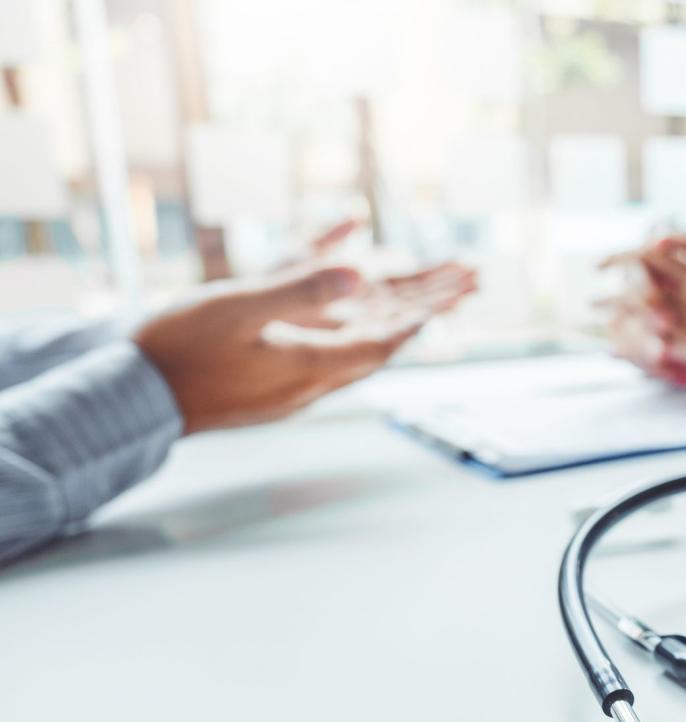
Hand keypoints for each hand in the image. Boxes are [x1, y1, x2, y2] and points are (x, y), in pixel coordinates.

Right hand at [135, 263, 476, 433]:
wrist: (133, 396)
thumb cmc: (179, 350)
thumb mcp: (238, 307)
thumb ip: (298, 288)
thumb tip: (358, 271)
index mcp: (307, 366)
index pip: (381, 345)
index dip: (416, 320)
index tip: (449, 298)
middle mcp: (309, 381)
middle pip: (378, 345)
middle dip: (419, 313)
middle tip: (460, 287)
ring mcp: (290, 385)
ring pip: (353, 348)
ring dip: (389, 321)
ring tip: (424, 301)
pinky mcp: (270, 384)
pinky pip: (320, 349)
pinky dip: (344, 324)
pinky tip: (345, 302)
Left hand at [607, 235, 685, 391]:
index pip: (683, 239)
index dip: (657, 239)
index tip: (644, 241)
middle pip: (650, 256)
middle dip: (620, 259)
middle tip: (600, 265)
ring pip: (638, 294)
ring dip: (611, 299)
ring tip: (590, 305)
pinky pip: (646, 335)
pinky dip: (626, 339)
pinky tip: (611, 345)